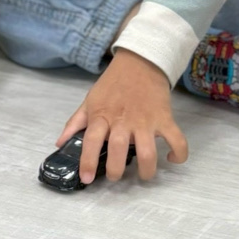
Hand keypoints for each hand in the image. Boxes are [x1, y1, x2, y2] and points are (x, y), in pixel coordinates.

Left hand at [56, 49, 187, 183]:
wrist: (140, 60)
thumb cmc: (113, 83)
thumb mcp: (91, 99)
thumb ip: (76, 122)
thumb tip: (60, 143)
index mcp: (102, 115)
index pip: (91, 140)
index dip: (87, 161)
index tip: (86, 178)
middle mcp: (123, 121)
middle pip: (118, 150)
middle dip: (115, 171)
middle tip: (115, 176)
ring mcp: (146, 120)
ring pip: (147, 152)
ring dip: (146, 170)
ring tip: (143, 174)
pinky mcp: (165, 118)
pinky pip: (177, 140)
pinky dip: (178, 154)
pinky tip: (171, 159)